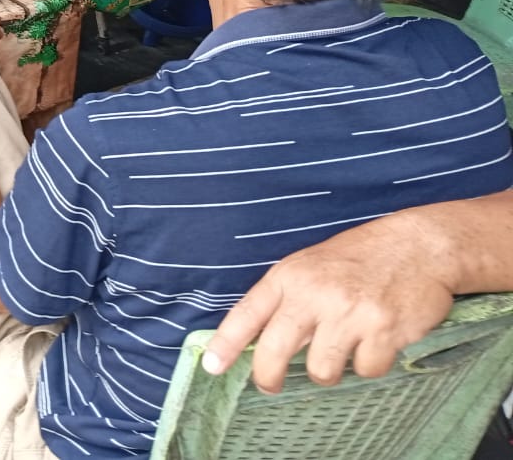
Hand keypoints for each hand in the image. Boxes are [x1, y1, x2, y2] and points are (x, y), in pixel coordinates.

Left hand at [202, 222, 453, 393]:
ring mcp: (349, 313)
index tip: (211, 366)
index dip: (226, 343)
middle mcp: (314, 294)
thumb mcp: (312, 266)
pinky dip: (370, 364)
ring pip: (322, 370)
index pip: (248, 313)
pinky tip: (376, 342)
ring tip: (342, 349)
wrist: (419, 246)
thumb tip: (264, 344)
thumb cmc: (360, 258)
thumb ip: (288, 300)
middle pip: (276, 351)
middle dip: (268, 378)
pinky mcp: (383, 330)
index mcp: (291, 275)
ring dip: (330, 370)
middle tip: (270, 386)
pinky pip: (366, 370)